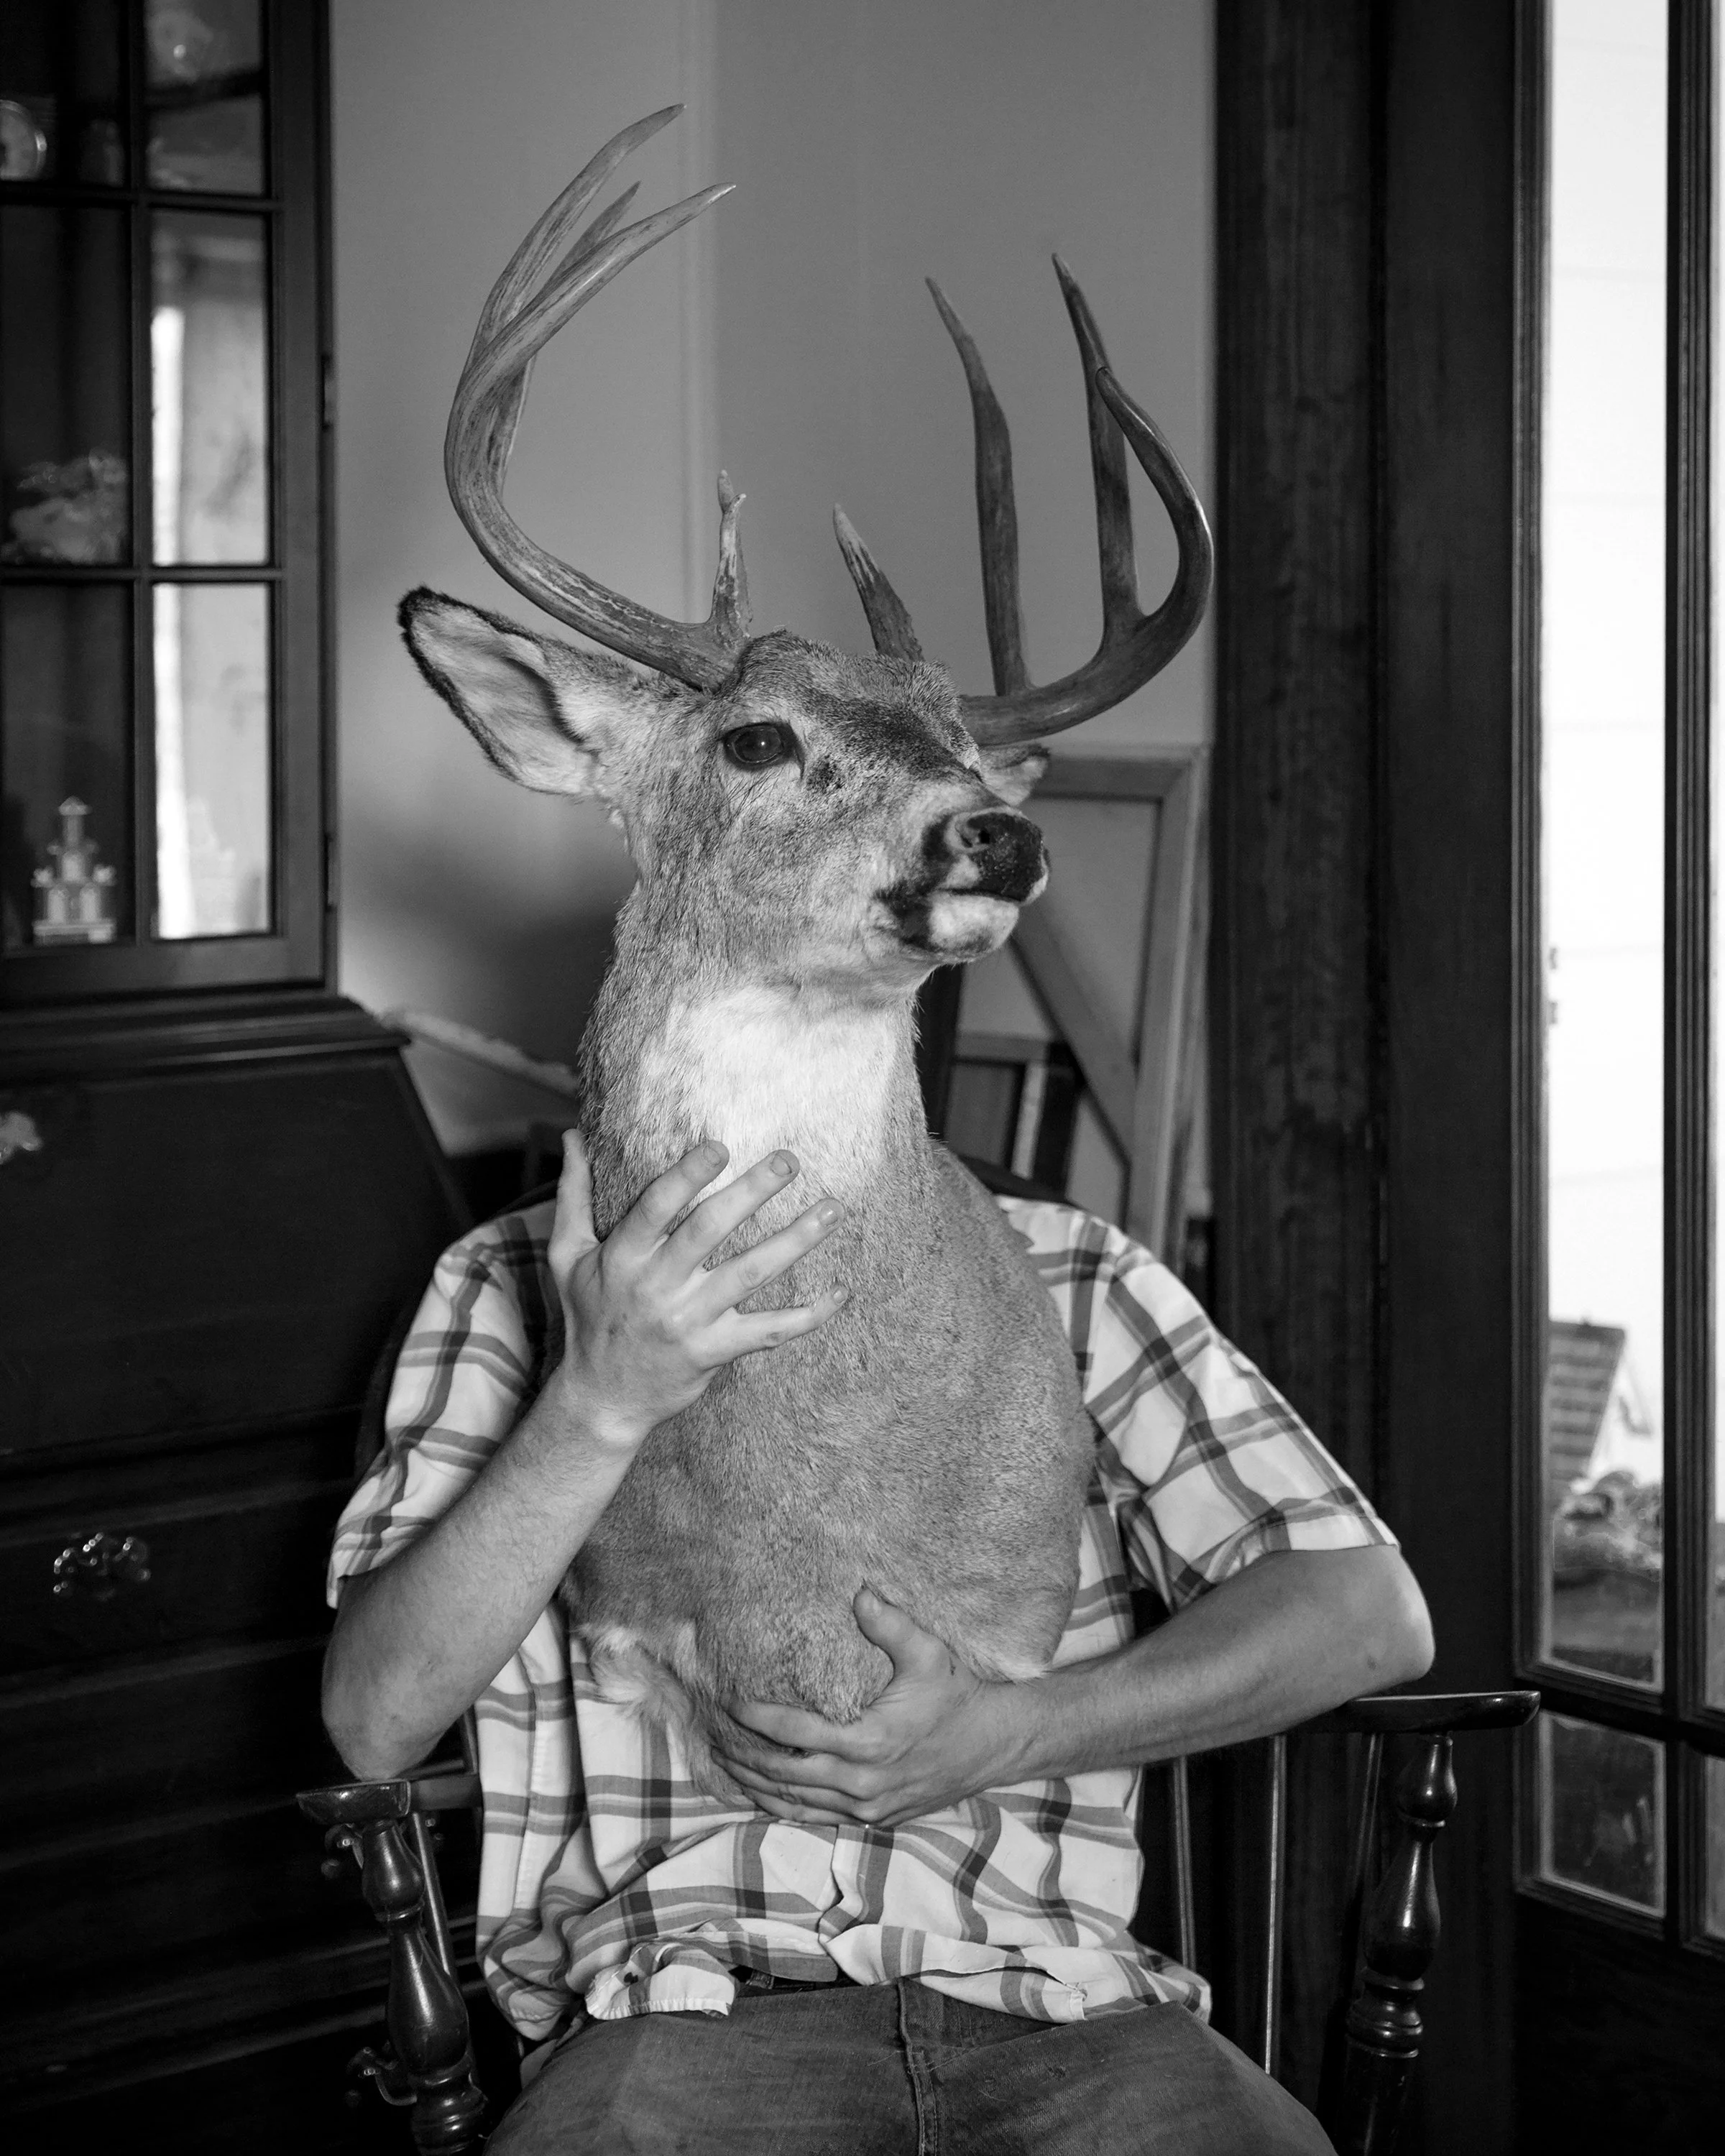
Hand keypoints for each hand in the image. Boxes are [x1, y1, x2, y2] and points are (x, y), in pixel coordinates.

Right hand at [546, 1131, 847, 1450]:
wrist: (600, 1399)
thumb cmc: (588, 1317)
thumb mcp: (568, 1257)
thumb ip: (572, 1195)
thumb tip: (571, 1136)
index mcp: (623, 1257)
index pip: (656, 1207)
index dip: (688, 1176)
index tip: (721, 1146)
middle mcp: (656, 1286)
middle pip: (710, 1230)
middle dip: (752, 1192)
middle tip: (789, 1160)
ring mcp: (689, 1320)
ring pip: (750, 1273)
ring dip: (796, 1240)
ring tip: (833, 1209)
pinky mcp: (714, 1351)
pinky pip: (770, 1331)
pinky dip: (809, 1315)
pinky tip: (841, 1291)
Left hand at [715, 1590, 1030, 1827]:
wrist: (994, 1746)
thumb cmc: (958, 1696)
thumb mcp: (928, 1654)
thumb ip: (890, 1625)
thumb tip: (859, 1593)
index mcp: (869, 1743)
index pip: (795, 1733)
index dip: (757, 1719)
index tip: (729, 1702)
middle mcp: (862, 1782)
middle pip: (783, 1774)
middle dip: (743, 1755)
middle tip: (713, 1734)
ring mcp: (867, 1807)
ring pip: (795, 1803)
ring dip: (756, 1784)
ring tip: (725, 1763)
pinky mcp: (874, 1819)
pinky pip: (816, 1818)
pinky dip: (783, 1808)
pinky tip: (762, 1794)